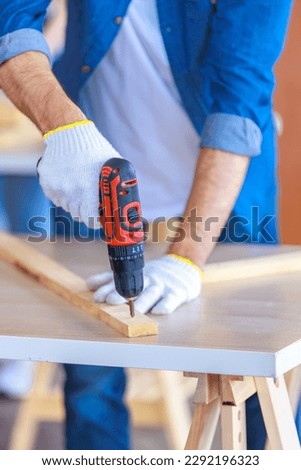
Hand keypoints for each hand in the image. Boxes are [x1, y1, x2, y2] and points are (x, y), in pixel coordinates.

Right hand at [37, 120, 121, 227]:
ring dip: (74, 202)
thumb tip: (126, 200)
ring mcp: (57, 188)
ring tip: (79, 186)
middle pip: (78, 215)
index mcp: (88, 189)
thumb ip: (117, 184)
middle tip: (91, 204)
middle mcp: (70, 192)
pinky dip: (62, 193)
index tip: (100, 219)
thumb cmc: (94, 149)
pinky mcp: (47, 184)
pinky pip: (56, 197)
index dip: (97, 221)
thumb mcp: (112, 166)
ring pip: (67, 206)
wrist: (68, 133)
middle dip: (86, 212)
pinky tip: (68, 180)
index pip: (91, 219)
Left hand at [87, 255, 201, 313]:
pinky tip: (158, 311)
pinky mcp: (177, 293)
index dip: (107, 289)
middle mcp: (148, 280)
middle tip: (110, 301)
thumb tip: (89, 285)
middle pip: (133, 288)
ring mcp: (162, 286)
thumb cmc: (154, 274)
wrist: (184, 266)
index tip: (97, 297)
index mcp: (135, 276)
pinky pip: (171, 300)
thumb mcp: (132, 274)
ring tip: (132, 310)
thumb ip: (110, 280)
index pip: (119, 282)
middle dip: (121, 295)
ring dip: (141, 302)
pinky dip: (165, 306)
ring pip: (151, 294)